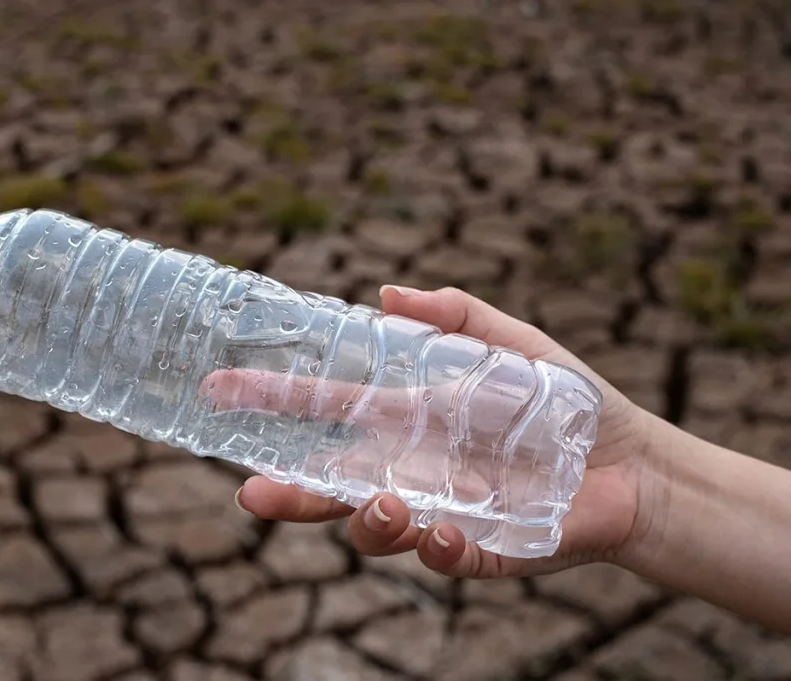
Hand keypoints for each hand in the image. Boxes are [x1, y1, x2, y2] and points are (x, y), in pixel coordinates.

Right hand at [233, 285, 654, 578]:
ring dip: (368, 523)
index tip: (220, 391)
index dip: (273, 401)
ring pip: (377, 531)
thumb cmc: (570, 402)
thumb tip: (388, 294)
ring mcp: (443, 511)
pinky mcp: (482, 549)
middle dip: (289, 495)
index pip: (327, 411)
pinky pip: (444, 560)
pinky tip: (440, 533)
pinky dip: (434, 551)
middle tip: (254, 495)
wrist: (635, 463)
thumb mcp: (514, 345)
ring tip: (391, 505)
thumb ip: (459, 318)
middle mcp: (413, 469)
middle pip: (332, 487)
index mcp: (410, 420)